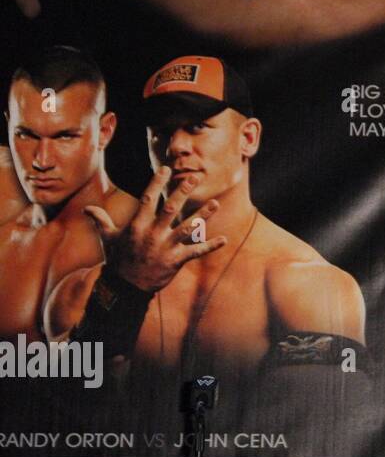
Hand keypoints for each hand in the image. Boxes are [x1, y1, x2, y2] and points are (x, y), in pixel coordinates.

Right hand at [85, 166, 226, 291]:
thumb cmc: (117, 260)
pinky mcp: (175, 261)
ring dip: (203, 216)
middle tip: (195, 178)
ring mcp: (165, 247)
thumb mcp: (108, 239)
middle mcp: (152, 234)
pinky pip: (195, 252)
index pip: (148, 199)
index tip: (166, 169)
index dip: (157, 183)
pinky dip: (210, 246)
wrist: (124, 287)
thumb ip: (101, 221)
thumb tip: (87, 209)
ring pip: (187, 228)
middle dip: (183, 193)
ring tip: (215, 204)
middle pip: (170, 209)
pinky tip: (224, 239)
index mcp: (137, 226)